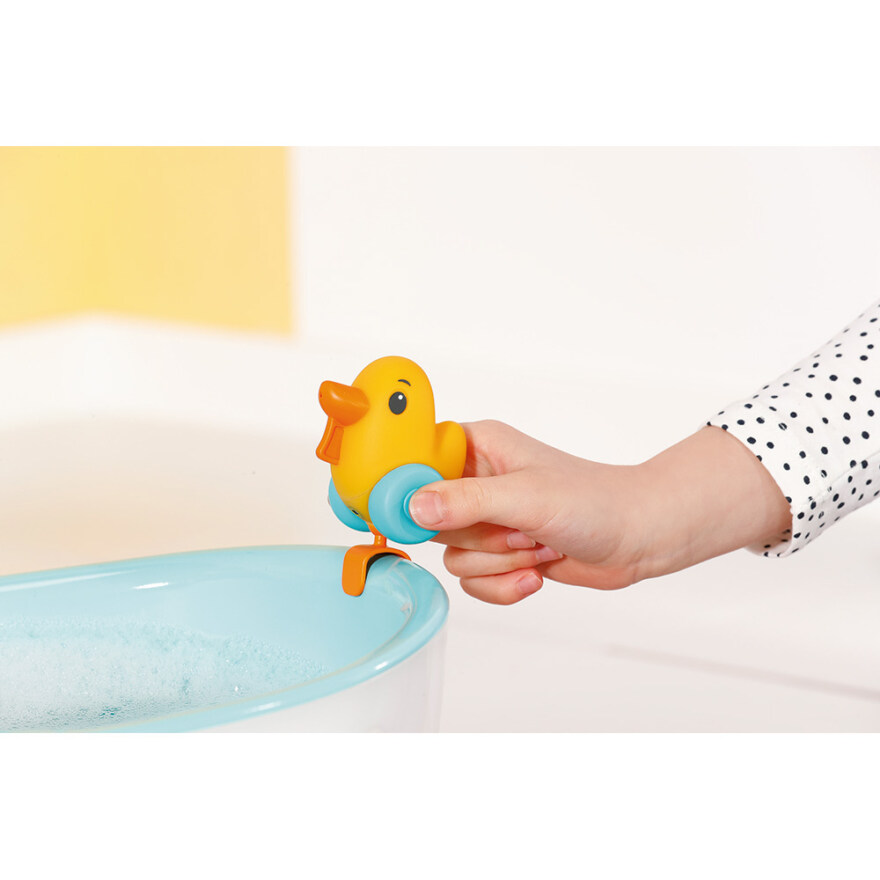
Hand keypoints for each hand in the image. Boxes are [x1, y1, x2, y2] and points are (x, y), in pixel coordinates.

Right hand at [408, 420, 791, 604]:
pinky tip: (537, 571)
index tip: (409, 514)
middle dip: (477, 538)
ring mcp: (486, 520)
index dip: (403, 489)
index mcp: (475, 446)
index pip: (413, 461)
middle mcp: (474, 481)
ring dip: (498, 564)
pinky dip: (504, 586)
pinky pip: (473, 582)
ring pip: (453, 557)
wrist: (638, 536)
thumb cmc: (595, 501)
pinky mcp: (498, 553)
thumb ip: (466, 500)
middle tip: (516, 530)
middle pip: (429, 521)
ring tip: (537, 546)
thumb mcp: (526, 497)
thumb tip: (412, 505)